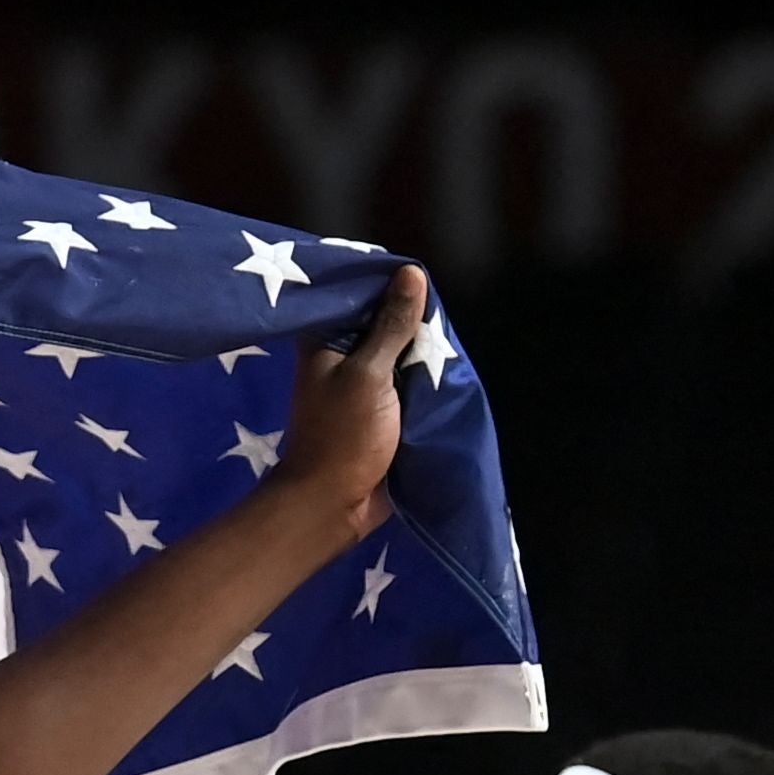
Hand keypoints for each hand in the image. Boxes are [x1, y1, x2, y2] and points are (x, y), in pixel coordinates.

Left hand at [276, 263, 431, 543]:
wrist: (334, 504)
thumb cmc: (342, 436)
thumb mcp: (370, 373)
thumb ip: (391, 326)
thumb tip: (411, 273)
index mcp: (324, 343)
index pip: (357, 297)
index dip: (386, 284)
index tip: (417, 271)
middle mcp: (340, 359)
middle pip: (384, 324)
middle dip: (412, 319)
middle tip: (441, 309)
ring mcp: (363, 386)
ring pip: (400, 354)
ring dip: (422, 350)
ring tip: (449, 336)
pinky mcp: (381, 411)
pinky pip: (408, 383)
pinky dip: (424, 377)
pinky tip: (447, 364)